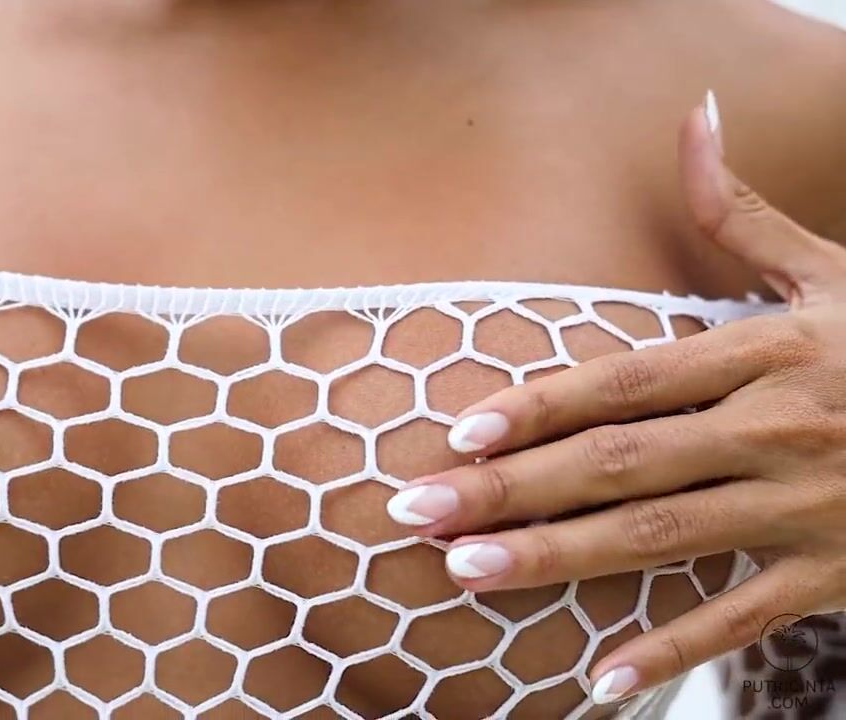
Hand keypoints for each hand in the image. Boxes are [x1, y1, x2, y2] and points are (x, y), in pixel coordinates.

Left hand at [386, 93, 845, 702]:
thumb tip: (694, 116)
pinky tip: (597, 680)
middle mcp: (775, 428)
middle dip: (511, 489)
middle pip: (620, 462)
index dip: (540, 405)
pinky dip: (671, 650)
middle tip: (417, 511)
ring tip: (466, 572)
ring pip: (660, 539)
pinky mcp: (833, 573)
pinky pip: (741, 619)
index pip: (627, 380)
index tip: (457, 430)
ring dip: (557, 559)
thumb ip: (742, 212)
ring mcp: (804, 506)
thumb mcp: (829, 270)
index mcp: (763, 353)